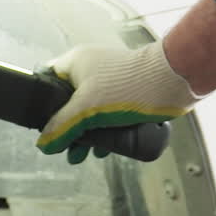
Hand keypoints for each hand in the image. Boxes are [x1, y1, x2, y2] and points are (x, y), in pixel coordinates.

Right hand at [36, 38, 197, 163]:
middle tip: (66, 147)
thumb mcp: (87, 109)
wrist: (171, 82)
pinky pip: (108, 113)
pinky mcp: (127, 92)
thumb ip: (62, 126)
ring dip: (86, 133)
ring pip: (90, 110)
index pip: (48, 79)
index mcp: (76, 62)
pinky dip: (105, 130)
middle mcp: (91, 68)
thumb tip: (44, 143)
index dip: (43, 103)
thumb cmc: (129, 86)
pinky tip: (106, 148)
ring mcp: (110, 80)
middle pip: (69, 101)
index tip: (44, 125)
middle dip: (68, 127)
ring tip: (84, 154)